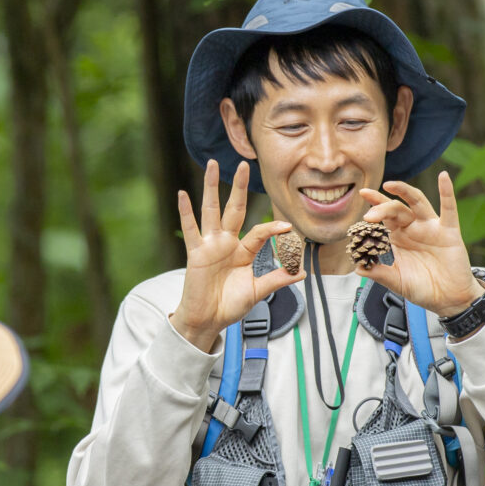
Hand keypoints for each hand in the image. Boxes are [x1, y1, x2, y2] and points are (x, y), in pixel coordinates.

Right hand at [170, 160, 301, 351]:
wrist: (207, 320)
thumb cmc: (230, 305)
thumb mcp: (257, 291)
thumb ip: (277, 280)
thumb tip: (302, 272)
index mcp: (243, 251)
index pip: (259, 233)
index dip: (272, 228)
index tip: (287, 227)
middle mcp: (226, 243)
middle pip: (234, 209)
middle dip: (239, 187)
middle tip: (244, 165)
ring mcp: (210, 245)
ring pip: (211, 210)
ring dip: (210, 187)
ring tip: (211, 165)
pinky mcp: (195, 253)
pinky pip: (191, 229)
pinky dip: (185, 211)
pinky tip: (182, 194)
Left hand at [357, 171, 484, 318]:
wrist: (448, 299)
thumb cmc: (423, 288)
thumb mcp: (397, 282)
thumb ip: (379, 274)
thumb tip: (358, 268)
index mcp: (399, 237)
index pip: (384, 217)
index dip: (374, 206)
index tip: (362, 194)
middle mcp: (414, 228)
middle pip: (397, 209)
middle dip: (382, 208)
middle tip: (369, 216)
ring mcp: (431, 227)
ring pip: (418, 203)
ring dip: (405, 191)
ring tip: (391, 184)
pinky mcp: (449, 231)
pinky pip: (449, 209)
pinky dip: (447, 192)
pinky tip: (443, 177)